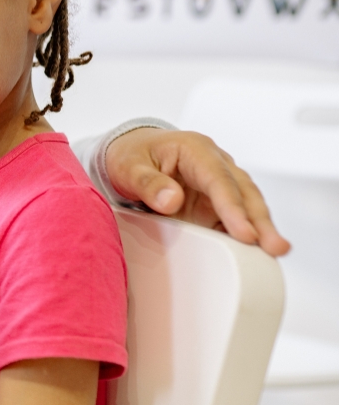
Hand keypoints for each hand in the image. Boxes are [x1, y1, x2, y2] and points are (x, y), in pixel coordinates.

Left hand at [106, 128, 290, 255]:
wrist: (131, 153)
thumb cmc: (132, 156)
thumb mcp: (129, 167)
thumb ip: (148, 183)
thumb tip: (171, 200)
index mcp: (196, 150)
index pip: (220, 180)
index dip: (233, 207)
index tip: (244, 233)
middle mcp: (216, 165)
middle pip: (244, 193)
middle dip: (260, 221)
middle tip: (276, 248)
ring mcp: (220, 185)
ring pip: (248, 206)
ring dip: (262, 229)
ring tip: (276, 253)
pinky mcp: (217, 204)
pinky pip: (236, 218)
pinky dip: (248, 234)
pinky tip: (257, 254)